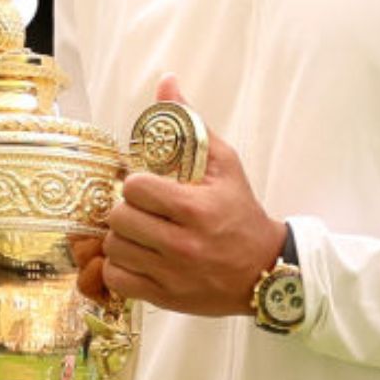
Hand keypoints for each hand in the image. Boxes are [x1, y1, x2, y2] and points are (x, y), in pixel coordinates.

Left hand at [79, 76, 285, 317]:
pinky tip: (136, 256)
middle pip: (120, 219)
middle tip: (139, 209)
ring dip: (122, 237)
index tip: (147, 185)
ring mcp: (172, 275)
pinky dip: (120, 267)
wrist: (264, 270)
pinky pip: (118, 280)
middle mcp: (183, 244)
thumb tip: (166, 82)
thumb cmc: (240, 212)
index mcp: (196, 209)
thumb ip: (192, 123)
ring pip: (115, 249)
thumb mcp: (225, 163)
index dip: (136, 183)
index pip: (136, 188)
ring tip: (139, 232)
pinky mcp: (165, 297)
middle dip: (126, 210)